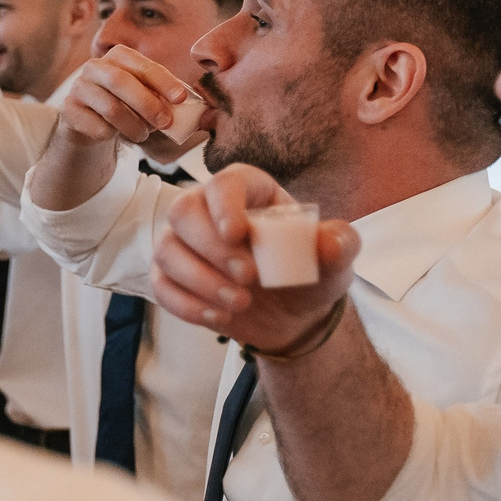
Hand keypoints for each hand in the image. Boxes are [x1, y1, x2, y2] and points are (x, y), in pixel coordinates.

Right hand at [54, 46, 196, 145]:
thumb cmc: (127, 107)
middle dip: (147, 103)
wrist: (90, 125)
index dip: (162, 80)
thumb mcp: (149, 99)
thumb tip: (203, 112)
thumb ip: (170, 101)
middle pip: (121, 81)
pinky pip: (96, 126)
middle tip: (166, 123)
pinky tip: (115, 135)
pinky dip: (113, 135)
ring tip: (143, 135)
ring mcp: (78, 88)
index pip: (142, 65)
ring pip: (109, 107)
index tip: (180, 98)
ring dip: (132, 125)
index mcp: (118, 57)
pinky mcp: (68, 111)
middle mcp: (94, 67)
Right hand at [150, 165, 360, 348]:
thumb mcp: (336, 259)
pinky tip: (218, 318)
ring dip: (200, 280)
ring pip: (166, 249)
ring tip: (240, 304)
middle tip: (248, 278)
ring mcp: (185, 243)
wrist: (294, 315)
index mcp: (249, 192)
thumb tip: (327, 242)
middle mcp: (208, 210)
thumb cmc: (310, 274)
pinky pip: (160, 285)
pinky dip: (186, 305)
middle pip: (183, 211)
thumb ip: (340, 244)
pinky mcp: (172, 276)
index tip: (237, 234)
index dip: (224, 204)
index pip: (224, 182)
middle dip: (210, 247)